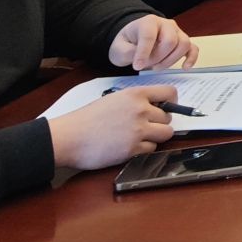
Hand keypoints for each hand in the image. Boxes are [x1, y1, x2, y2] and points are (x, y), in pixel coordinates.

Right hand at [48, 85, 176, 170]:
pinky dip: (144, 149)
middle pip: (168, 117)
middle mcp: (140, 110)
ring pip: (165, 134)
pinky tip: (128, 146)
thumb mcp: (113, 99)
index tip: (168, 108)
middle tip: (145, 127)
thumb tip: (155, 108)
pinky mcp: (133, 149)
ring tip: (138, 137)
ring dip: (155, 137)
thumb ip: (135, 101)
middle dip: (159, 123)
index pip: (169, 92)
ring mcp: (138, 130)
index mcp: (135, 94)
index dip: (172, 102)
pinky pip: (152, 149)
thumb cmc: (87, 118)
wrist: (69, 137)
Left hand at [107, 15, 196, 71]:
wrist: (134, 40)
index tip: (137, 66)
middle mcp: (166, 24)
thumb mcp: (119, 48)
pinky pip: (193, 48)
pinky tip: (185, 68)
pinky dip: (191, 58)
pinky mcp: (183, 41)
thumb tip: (141, 59)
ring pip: (183, 44)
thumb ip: (127, 53)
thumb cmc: (127, 43)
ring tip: (157, 67)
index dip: (144, 53)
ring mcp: (177, 32)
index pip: (149, 36)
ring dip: (171, 60)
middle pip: (170, 40)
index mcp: (148, 22)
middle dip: (158, 58)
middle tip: (147, 66)